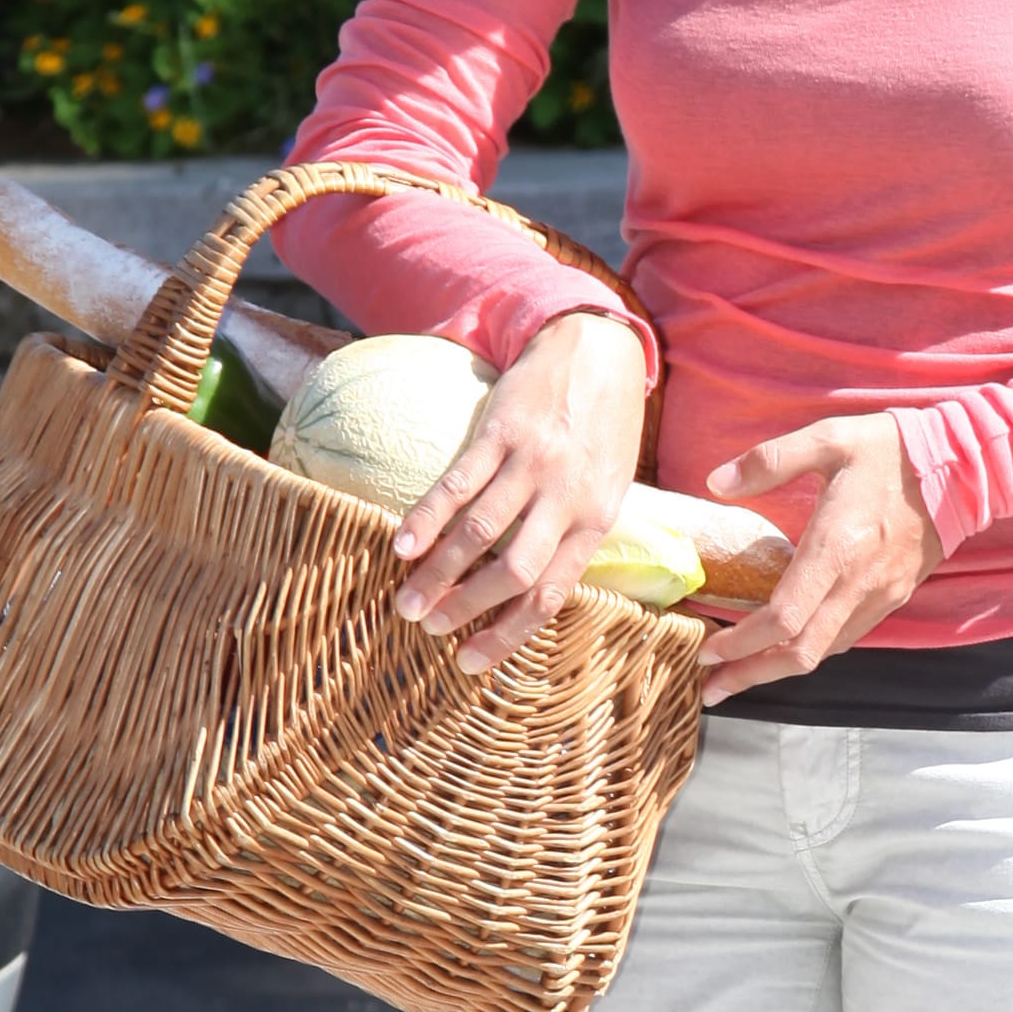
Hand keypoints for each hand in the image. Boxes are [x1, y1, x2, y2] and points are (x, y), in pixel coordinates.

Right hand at [391, 306, 654, 673]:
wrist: (596, 349)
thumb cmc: (603, 426)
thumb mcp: (609, 485)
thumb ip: (578, 531)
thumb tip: (537, 587)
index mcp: (596, 520)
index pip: (552, 593)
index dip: (509, 633)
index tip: (471, 662)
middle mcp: (567, 497)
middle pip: (514, 571)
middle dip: (468, 609)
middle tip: (431, 630)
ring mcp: (533, 463)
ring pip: (481, 533)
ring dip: (439, 574)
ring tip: (407, 603)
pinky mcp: (501, 431)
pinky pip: (459, 483)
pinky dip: (428, 519)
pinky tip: (403, 546)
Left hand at [693, 411, 939, 697]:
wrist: (963, 467)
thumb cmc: (891, 450)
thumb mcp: (828, 438)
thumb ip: (769, 460)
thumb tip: (717, 482)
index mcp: (836, 548)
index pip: (783, 618)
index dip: (741, 643)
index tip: (708, 649)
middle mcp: (858, 584)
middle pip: (800, 653)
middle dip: (751, 675)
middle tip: (712, 688)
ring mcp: (879, 596)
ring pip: (824, 653)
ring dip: (778, 670)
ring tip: (740, 674)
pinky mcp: (892, 597)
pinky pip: (845, 637)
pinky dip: (810, 650)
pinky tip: (787, 646)